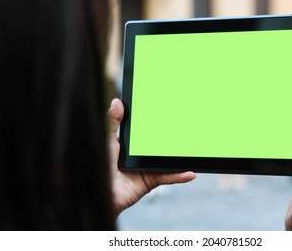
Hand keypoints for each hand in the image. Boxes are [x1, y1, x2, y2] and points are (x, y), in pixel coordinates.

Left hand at [107, 98, 195, 218]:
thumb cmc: (99, 164)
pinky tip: (190, 172)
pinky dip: (179, 175)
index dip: (156, 124)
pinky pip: (168, 177)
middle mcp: (139, 156)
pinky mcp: (150, 181)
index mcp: (129, 144)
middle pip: (160, 146)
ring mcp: (146, 168)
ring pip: (167, 161)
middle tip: (186, 130)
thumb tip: (117, 102)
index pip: (145, 132)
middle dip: (173, 139)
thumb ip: (112, 121)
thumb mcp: (106, 139)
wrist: (99, 190)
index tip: (168, 113)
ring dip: (180, 158)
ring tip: (192, 150)